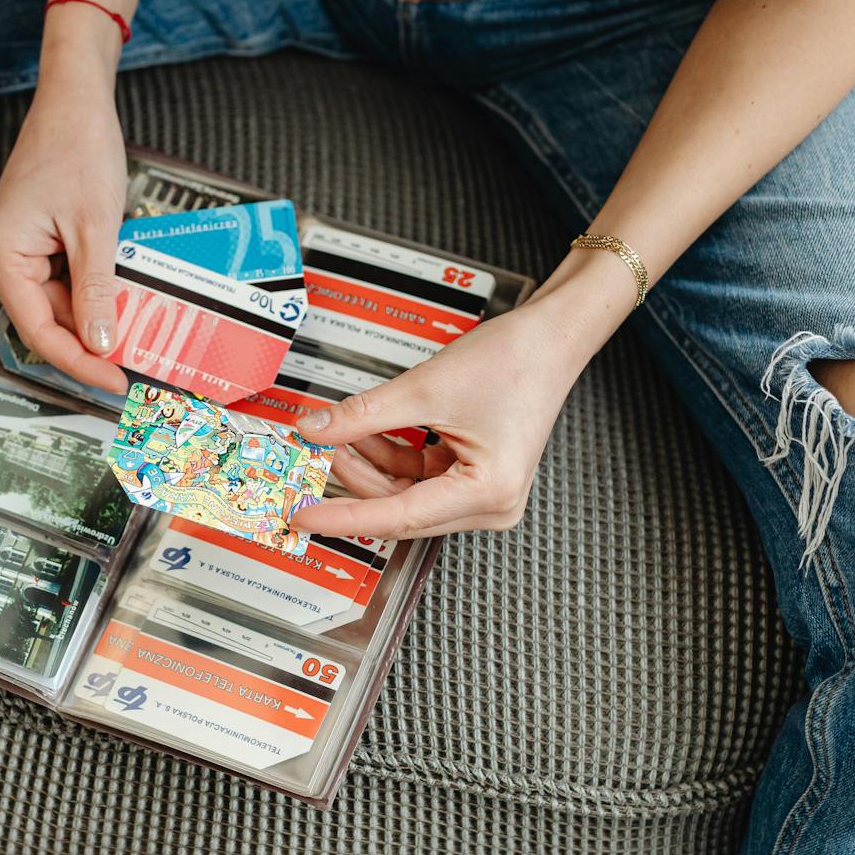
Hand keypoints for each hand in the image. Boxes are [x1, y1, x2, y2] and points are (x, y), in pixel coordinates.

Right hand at [0, 76, 129, 393]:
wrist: (73, 104)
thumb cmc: (76, 147)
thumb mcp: (96, 229)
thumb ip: (98, 293)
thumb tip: (103, 345)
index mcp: (0, 256)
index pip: (38, 331)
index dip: (79, 362)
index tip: (113, 381)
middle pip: (48, 321)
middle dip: (92, 338)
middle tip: (136, 360)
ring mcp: (12, 253)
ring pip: (59, 305)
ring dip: (96, 313)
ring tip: (136, 319)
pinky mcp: (29, 247)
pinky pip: (61, 283)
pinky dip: (92, 291)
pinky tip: (120, 293)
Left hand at [291, 280, 614, 539]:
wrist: (551, 338)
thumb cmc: (517, 361)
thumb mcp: (425, 388)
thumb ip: (363, 415)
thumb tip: (316, 429)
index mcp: (488, 492)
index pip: (397, 516)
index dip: (342, 515)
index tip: (303, 515)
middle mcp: (490, 504)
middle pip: (400, 510)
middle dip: (352, 482)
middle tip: (309, 463)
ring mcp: (483, 493)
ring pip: (404, 494)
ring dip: (367, 466)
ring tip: (334, 436)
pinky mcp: (473, 477)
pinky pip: (418, 477)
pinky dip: (388, 456)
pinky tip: (362, 434)